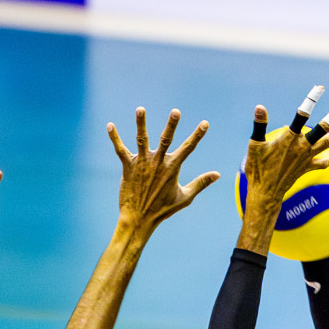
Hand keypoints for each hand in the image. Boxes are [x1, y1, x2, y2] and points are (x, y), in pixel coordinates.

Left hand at [109, 108, 217, 234]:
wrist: (139, 220)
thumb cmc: (163, 209)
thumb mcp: (185, 197)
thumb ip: (201, 183)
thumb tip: (218, 175)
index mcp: (172, 168)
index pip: (188, 148)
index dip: (197, 135)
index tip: (205, 123)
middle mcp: (158, 163)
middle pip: (166, 139)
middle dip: (171, 125)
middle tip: (176, 111)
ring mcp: (142, 164)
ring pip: (142, 139)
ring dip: (141, 124)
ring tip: (140, 109)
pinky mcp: (128, 167)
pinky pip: (120, 150)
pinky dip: (115, 138)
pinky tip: (110, 126)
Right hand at [240, 102, 328, 211]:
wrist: (266, 194)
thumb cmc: (258, 169)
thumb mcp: (255, 145)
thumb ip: (259, 125)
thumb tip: (260, 107)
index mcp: (289, 139)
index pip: (302, 115)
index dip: (312, 100)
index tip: (320, 88)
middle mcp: (302, 147)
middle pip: (324, 127)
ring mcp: (307, 158)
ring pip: (328, 141)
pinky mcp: (308, 168)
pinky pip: (325, 163)